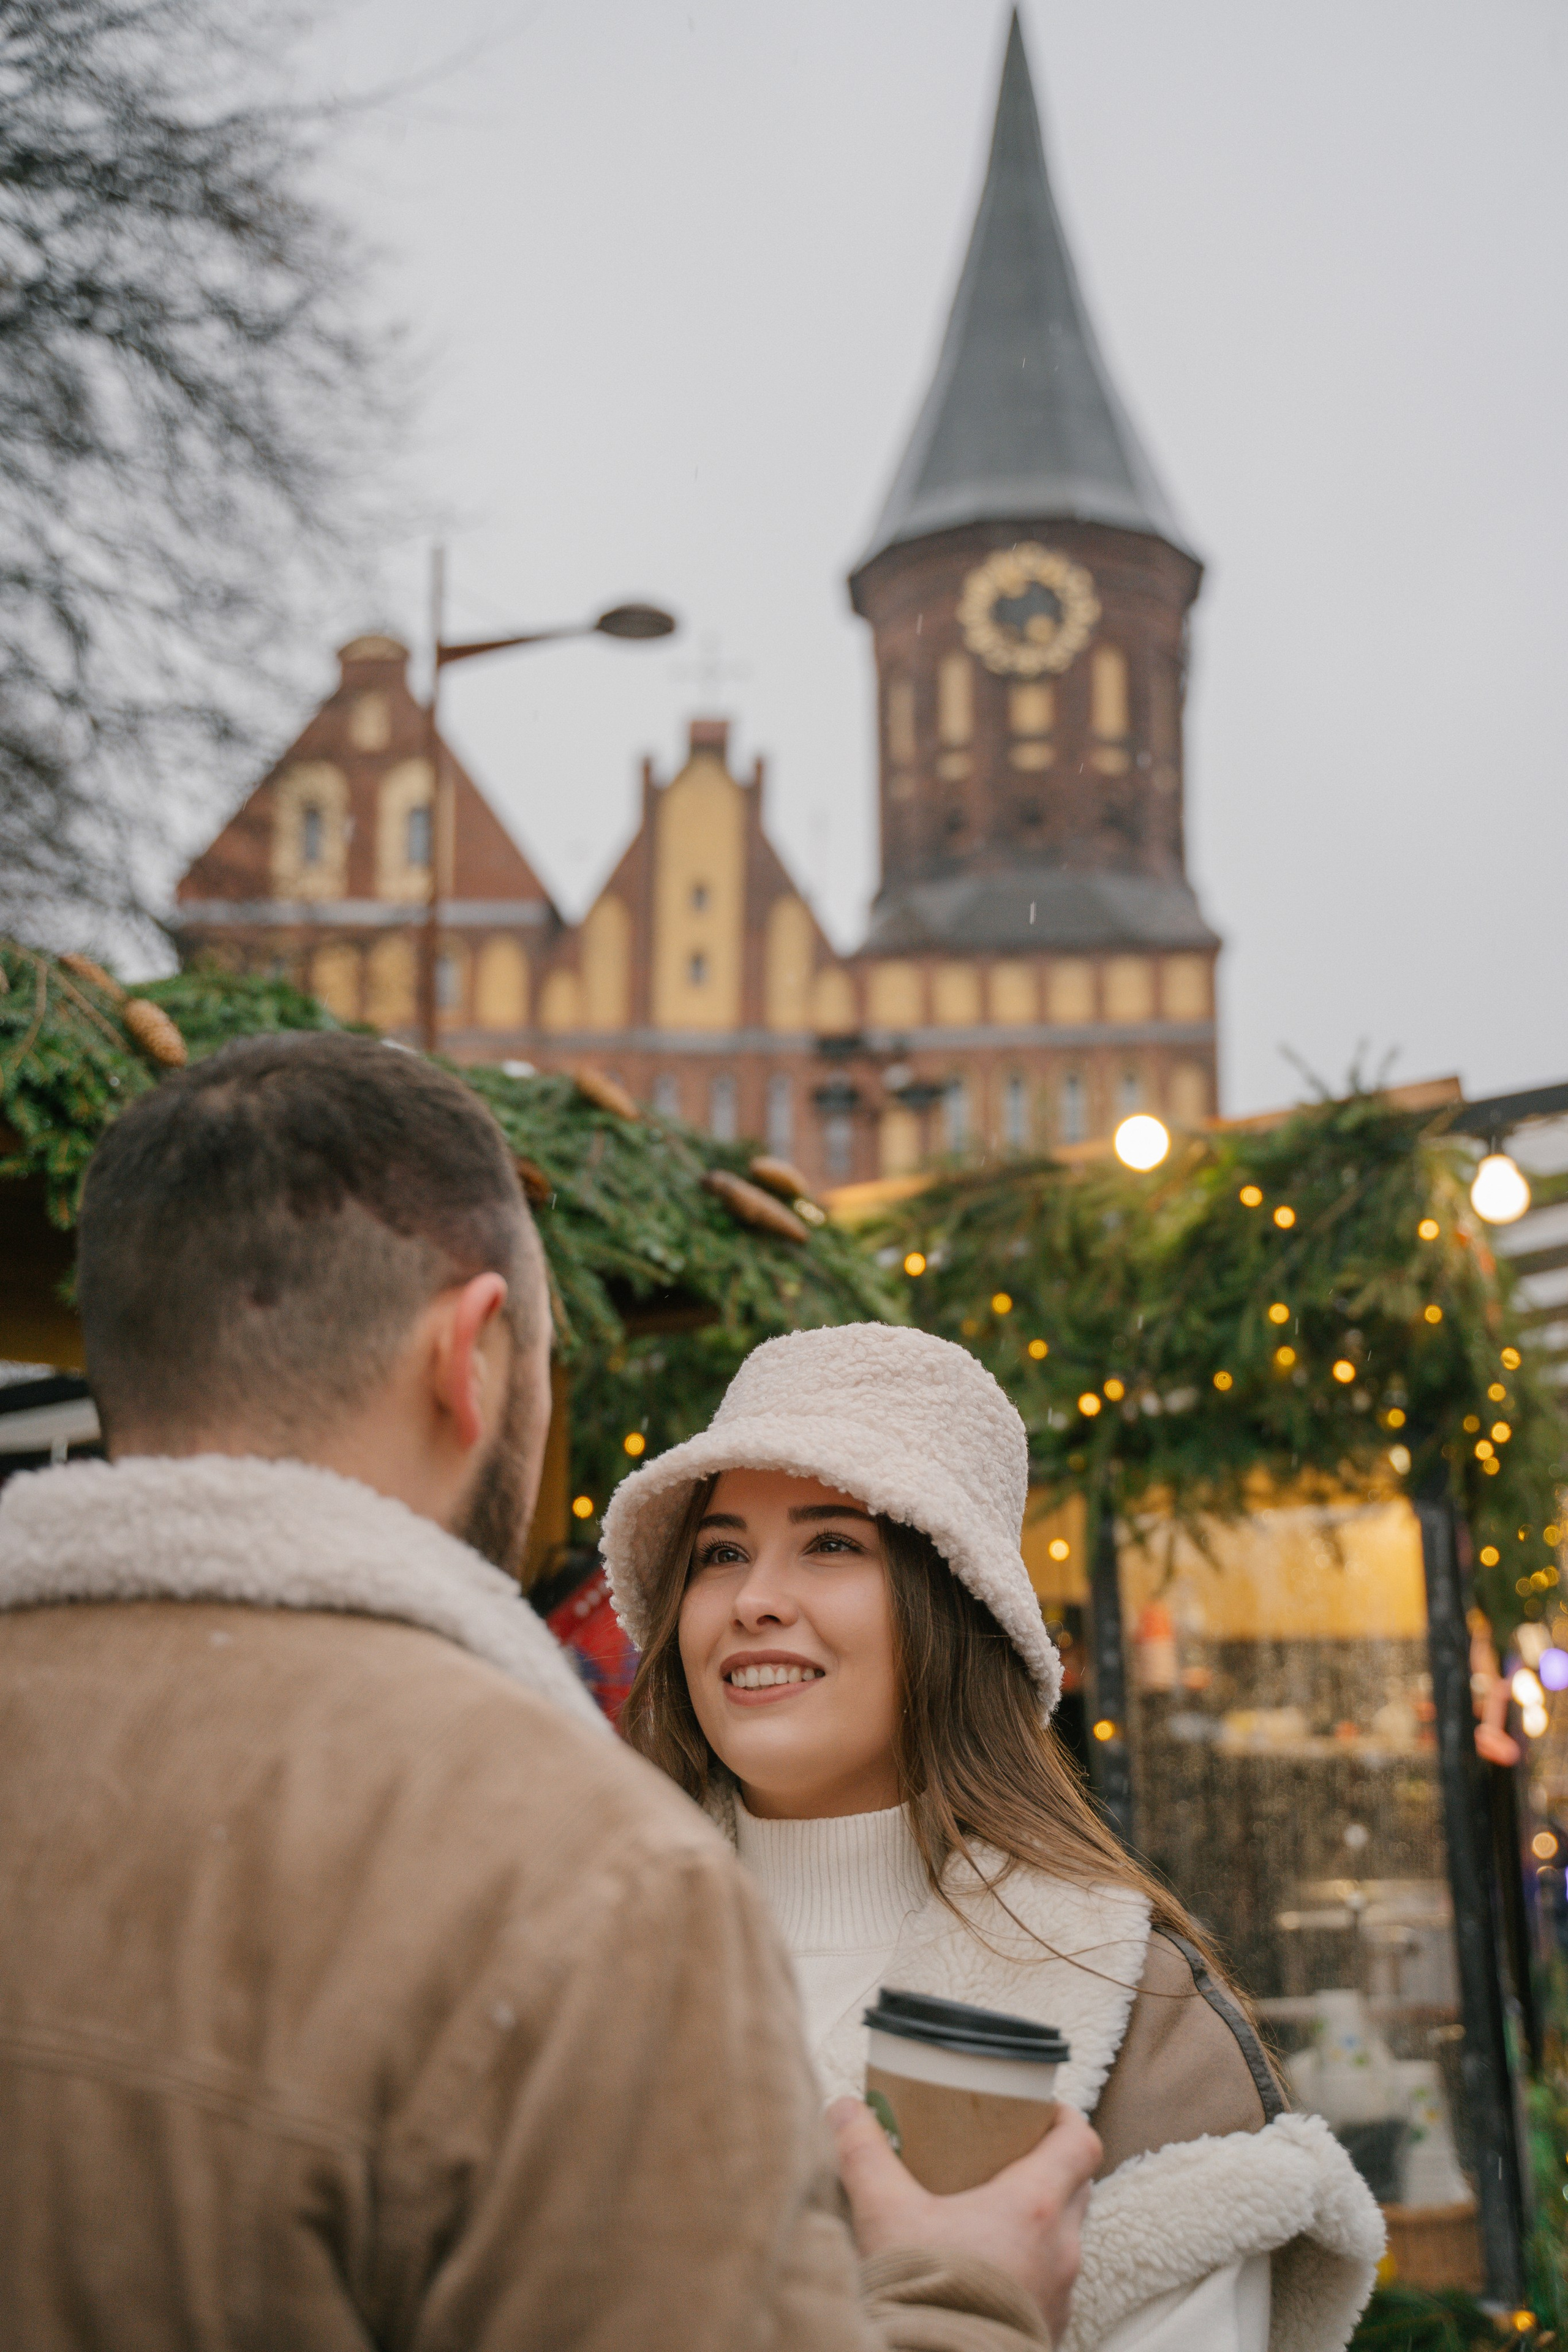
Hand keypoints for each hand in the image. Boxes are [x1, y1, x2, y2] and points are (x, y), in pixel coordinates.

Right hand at [828, 2097, 1099, 2342]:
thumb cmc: (923, 2298)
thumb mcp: (884, 2214)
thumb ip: (864, 2154)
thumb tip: (846, 2111)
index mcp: (1035, 2208)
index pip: (1080, 2143)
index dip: (1064, 2118)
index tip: (1039, 2110)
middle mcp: (1059, 2250)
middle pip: (1076, 2187)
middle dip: (1048, 2165)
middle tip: (1006, 2154)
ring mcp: (1058, 2294)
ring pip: (1064, 2238)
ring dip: (1039, 2220)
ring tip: (990, 2213)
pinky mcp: (1046, 2328)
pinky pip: (1051, 2283)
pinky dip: (1029, 2265)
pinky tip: (987, 2267)